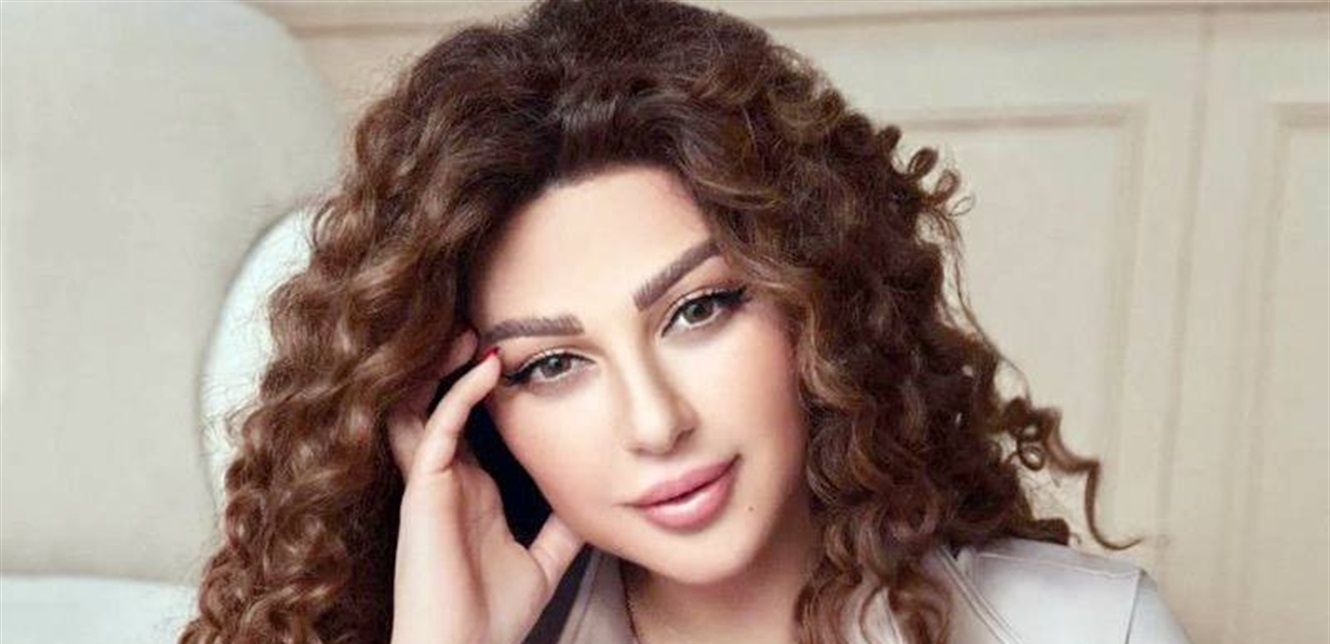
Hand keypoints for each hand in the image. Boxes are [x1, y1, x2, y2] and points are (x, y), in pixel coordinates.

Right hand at [387, 328, 584, 643]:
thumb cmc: (494, 615)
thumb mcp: (544, 560)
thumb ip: (561, 528)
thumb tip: (594, 500)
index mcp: (468, 490)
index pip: (468, 421)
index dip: (485, 386)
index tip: (515, 350)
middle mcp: (445, 479)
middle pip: (438, 402)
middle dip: (455, 364)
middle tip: (485, 323)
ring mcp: (430, 482)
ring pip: (425, 404)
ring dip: (447, 365)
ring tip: (476, 329)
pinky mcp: (423, 491)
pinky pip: (438, 427)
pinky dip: (461, 393)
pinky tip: (490, 366)